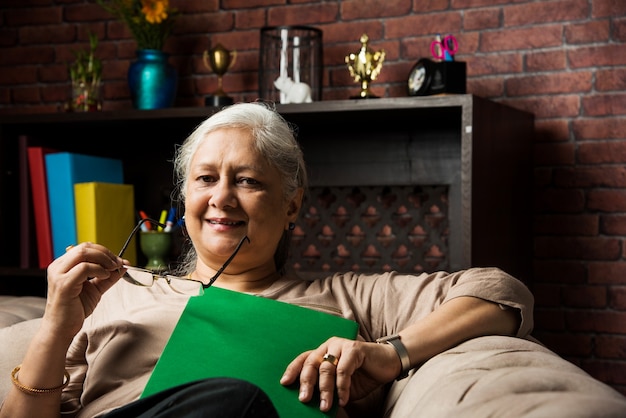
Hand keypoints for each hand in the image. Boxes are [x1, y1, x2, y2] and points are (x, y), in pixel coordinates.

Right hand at [44, 242, 125, 341]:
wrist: (61, 328)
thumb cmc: (75, 309)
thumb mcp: (95, 289)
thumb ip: (107, 277)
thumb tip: (123, 266)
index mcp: (63, 265)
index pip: (85, 247)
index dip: (104, 251)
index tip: (119, 260)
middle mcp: (58, 267)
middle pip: (85, 247)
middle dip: (106, 253)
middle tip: (118, 263)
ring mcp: (59, 275)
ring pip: (84, 253)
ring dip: (104, 259)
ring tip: (112, 269)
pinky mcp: (63, 284)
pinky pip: (84, 268)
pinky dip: (99, 269)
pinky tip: (105, 276)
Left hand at [280, 336, 401, 411]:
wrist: (389, 364)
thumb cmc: (364, 375)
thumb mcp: (341, 385)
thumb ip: (329, 388)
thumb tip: (313, 402)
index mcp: (323, 352)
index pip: (303, 359)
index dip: (293, 370)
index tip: (284, 383)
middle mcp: (330, 346)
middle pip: (311, 363)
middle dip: (306, 383)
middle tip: (303, 399)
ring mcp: (341, 345)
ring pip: (326, 368)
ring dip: (325, 390)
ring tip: (325, 406)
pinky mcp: (354, 348)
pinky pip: (343, 369)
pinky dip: (342, 386)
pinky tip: (343, 398)